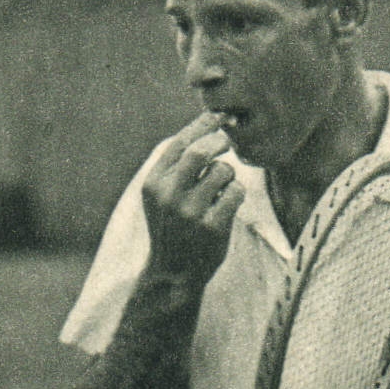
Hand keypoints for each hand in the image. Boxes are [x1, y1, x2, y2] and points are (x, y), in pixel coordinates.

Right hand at [140, 111, 243, 282]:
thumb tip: (209, 124)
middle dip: (219, 142)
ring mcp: (190, 212)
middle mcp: (168, 196)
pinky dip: (236, 194)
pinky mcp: (212, 227)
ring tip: (221, 189)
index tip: (220, 116)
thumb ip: (177, 165)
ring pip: (223, 171)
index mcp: (153, 183)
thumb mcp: (161, 195)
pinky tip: (226, 206)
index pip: (179, 142)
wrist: (173, 272)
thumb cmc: (173, 225)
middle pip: (200, 152)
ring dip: (229, 174)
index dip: (203, 124)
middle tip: (227, 143)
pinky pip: (236, 193)